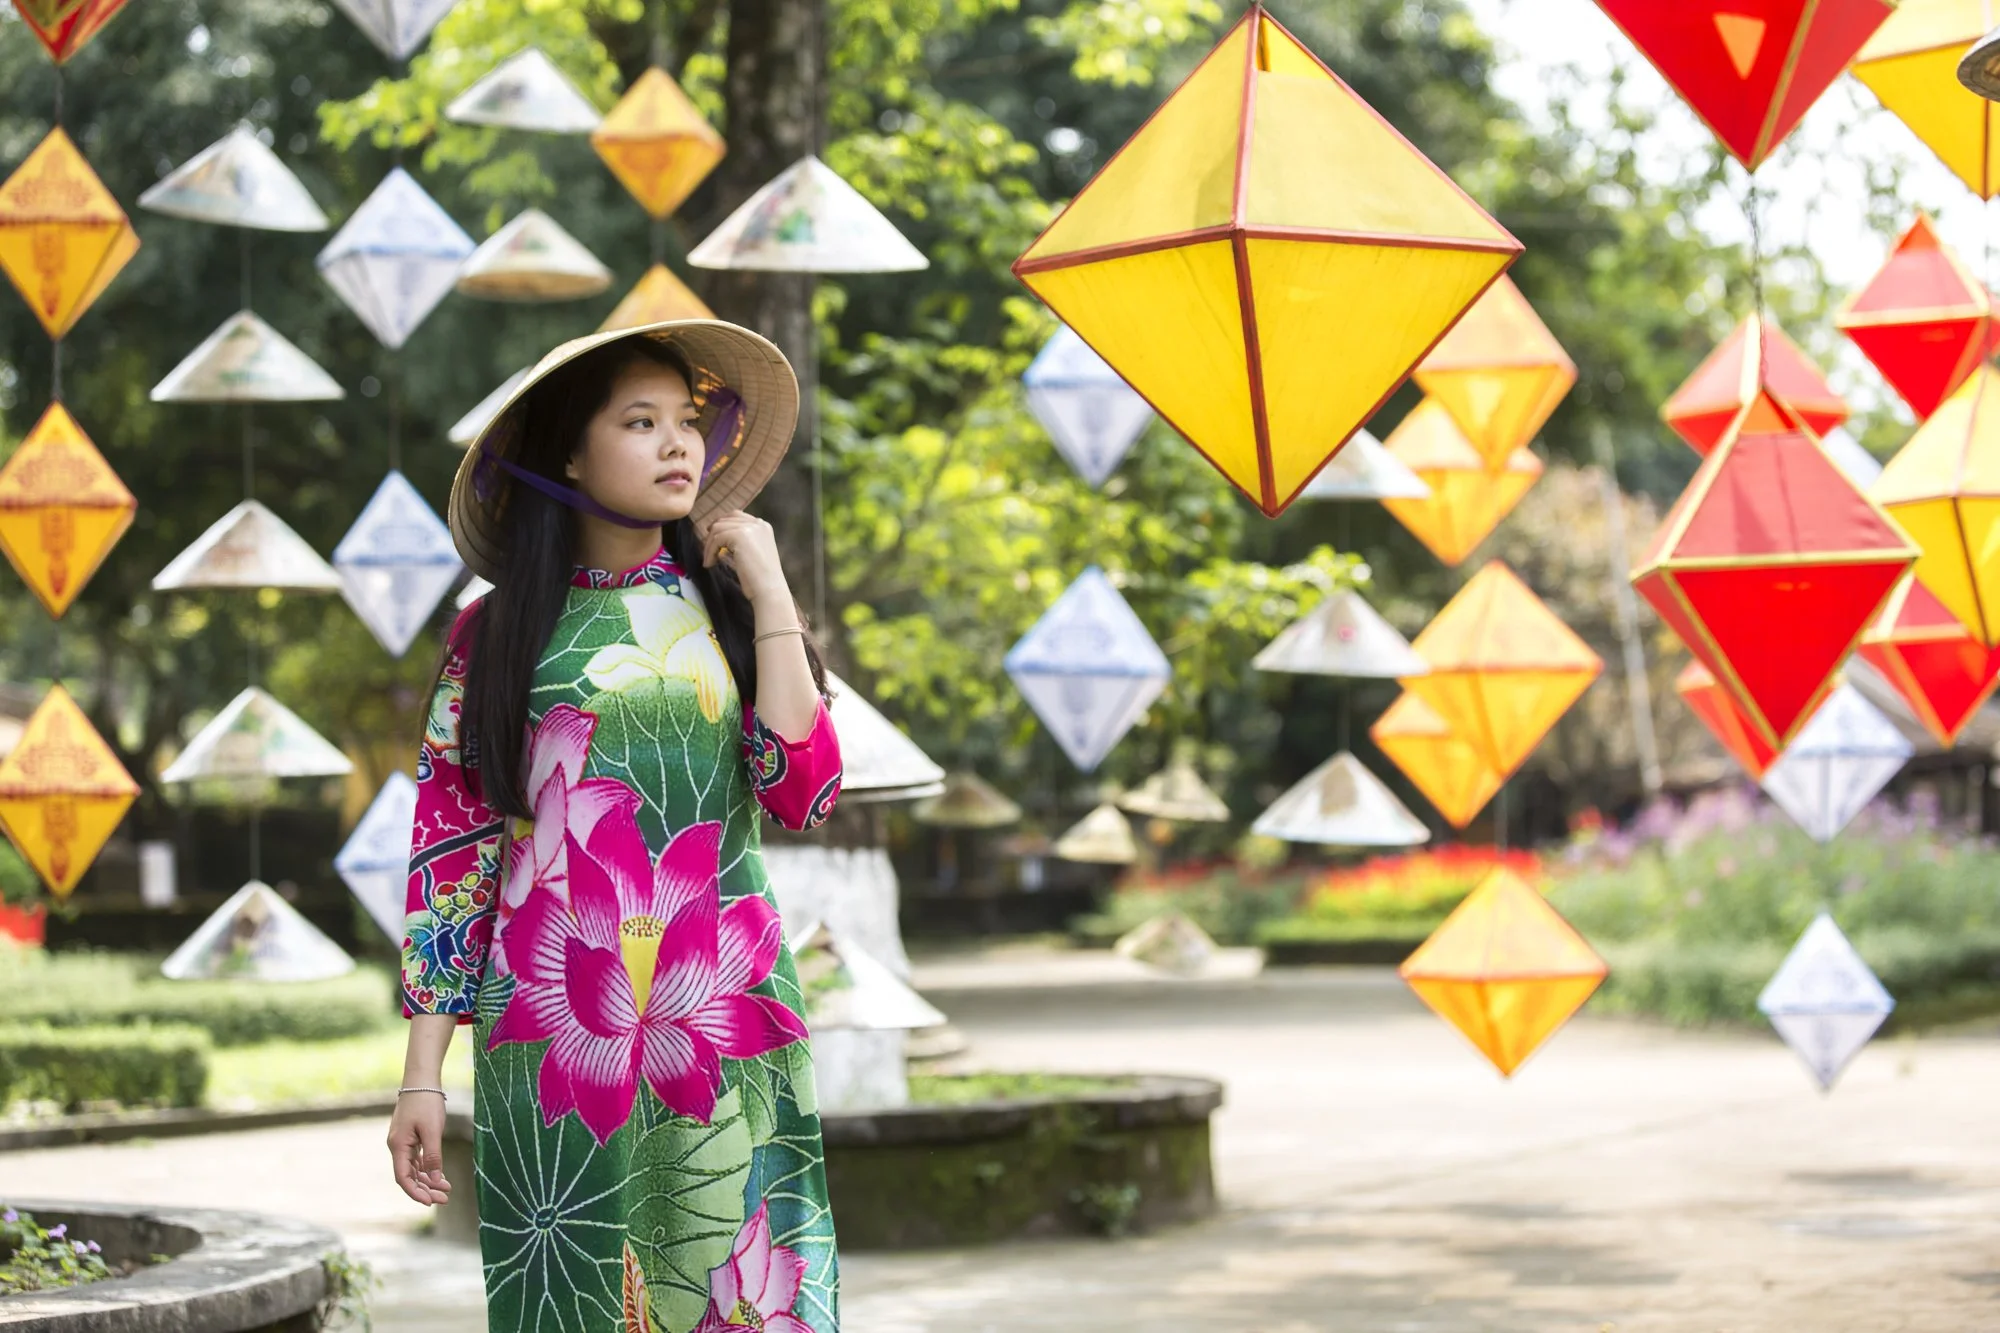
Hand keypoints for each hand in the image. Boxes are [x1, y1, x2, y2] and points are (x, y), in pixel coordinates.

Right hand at [387, 1092, 451, 1206]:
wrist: (422, 1080)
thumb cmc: (426, 1102)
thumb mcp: (432, 1130)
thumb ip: (433, 1155)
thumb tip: (434, 1179)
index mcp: (398, 1146)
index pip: (403, 1178)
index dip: (415, 1192)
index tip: (430, 1202)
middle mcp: (397, 1146)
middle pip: (409, 1176)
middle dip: (425, 1189)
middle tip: (444, 1198)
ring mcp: (403, 1142)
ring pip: (413, 1169)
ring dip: (428, 1180)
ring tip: (446, 1190)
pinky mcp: (410, 1137)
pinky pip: (417, 1159)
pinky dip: (427, 1168)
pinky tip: (440, 1176)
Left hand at [701, 510, 790, 605]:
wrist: (769, 589)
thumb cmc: (760, 578)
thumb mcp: (751, 554)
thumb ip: (738, 543)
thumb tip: (717, 539)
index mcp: (763, 526)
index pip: (736, 516)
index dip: (722, 525)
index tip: (712, 538)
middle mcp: (758, 523)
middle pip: (725, 520)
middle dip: (713, 535)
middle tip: (708, 550)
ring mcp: (750, 528)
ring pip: (718, 528)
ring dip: (710, 545)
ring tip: (709, 561)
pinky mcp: (739, 535)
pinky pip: (716, 538)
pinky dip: (710, 551)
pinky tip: (710, 564)